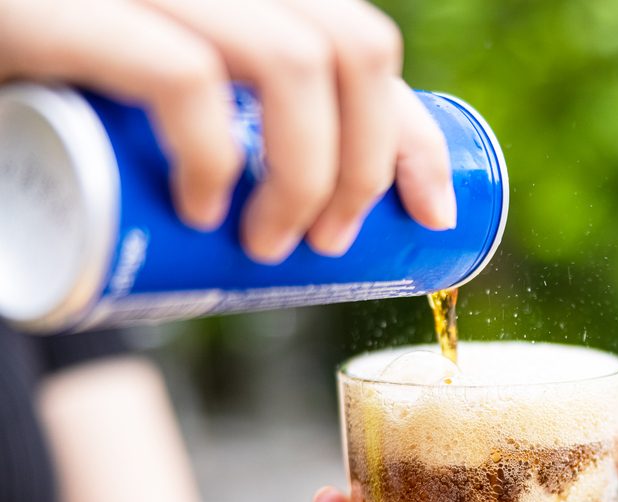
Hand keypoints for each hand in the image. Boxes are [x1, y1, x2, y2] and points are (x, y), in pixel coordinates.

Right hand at [0, 0, 454, 261]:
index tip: (432, 214)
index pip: (364, 45)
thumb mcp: (173, 99)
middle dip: (368, 164)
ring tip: (270, 244)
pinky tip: (206, 211)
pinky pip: (182, 76)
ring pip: (291, 61)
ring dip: (308, 175)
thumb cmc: (71, 110)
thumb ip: (245, 123)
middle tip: (332, 242)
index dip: (416, 135)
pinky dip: (213, 157)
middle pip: (351, 49)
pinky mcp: (68, 9)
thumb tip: (336, 214)